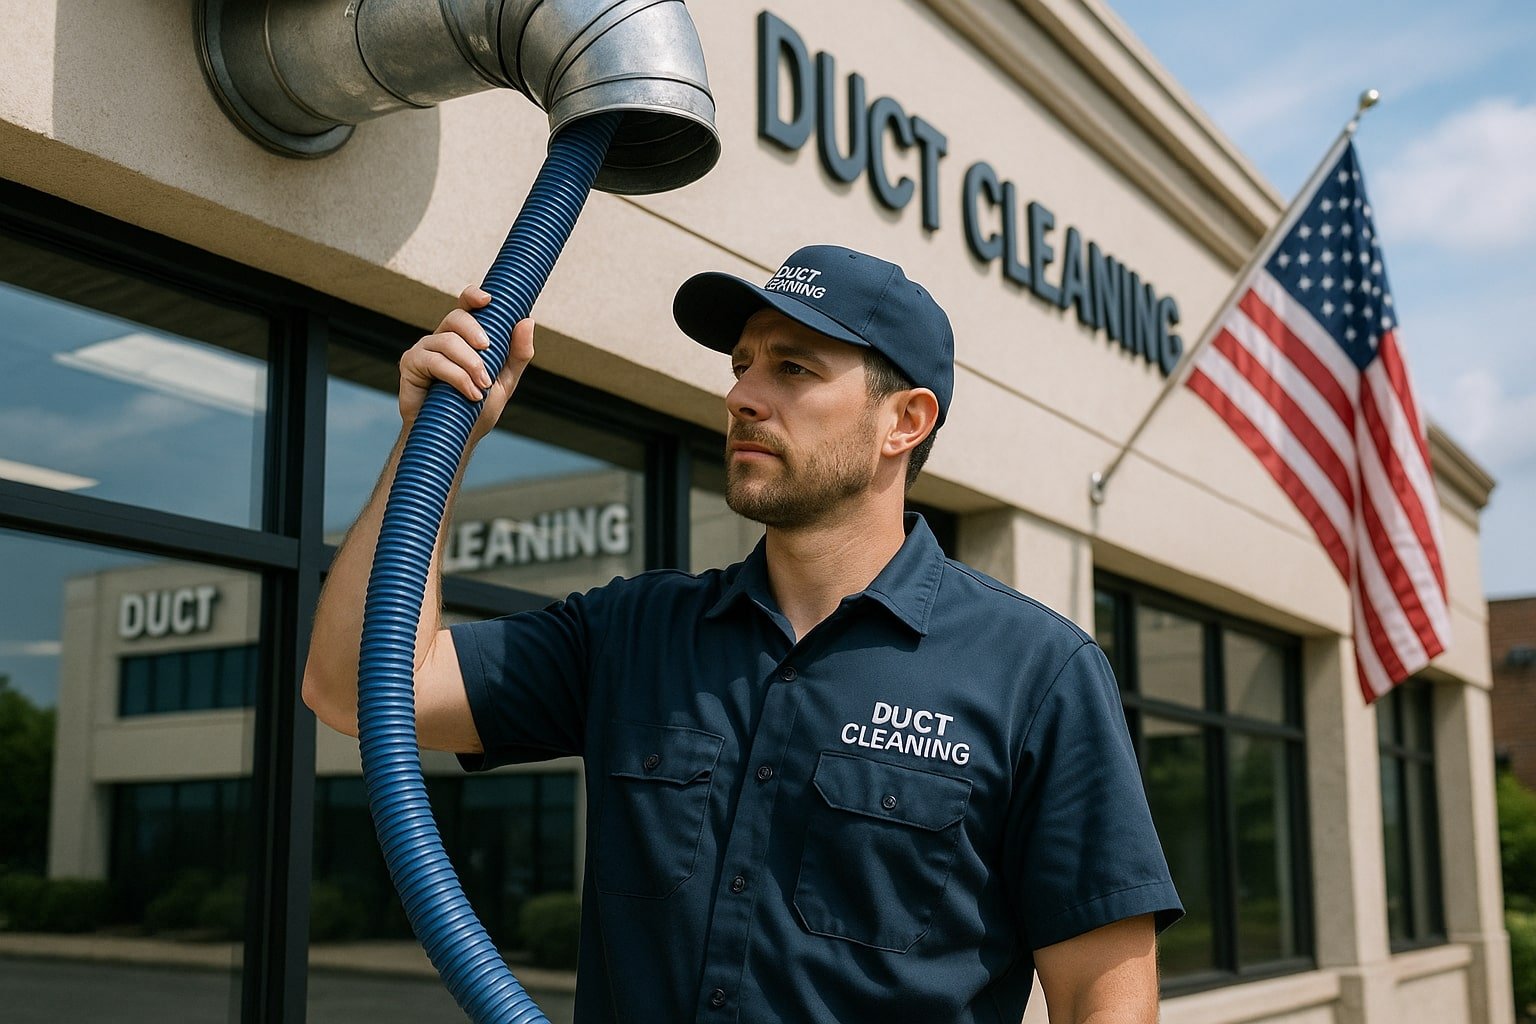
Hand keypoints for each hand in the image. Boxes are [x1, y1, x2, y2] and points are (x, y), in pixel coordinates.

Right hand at [399, 285, 535, 441]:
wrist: (455, 438)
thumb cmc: (476, 409)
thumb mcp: (504, 381)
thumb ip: (517, 353)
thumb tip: (527, 320)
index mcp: (463, 338)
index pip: (465, 306)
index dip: (473, 296)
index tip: (488, 299)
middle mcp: (442, 338)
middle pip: (456, 318)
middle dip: (475, 333)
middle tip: (488, 352)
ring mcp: (424, 349)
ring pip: (447, 341)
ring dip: (470, 364)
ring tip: (482, 387)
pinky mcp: (410, 364)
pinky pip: (434, 361)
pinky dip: (456, 377)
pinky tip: (469, 393)